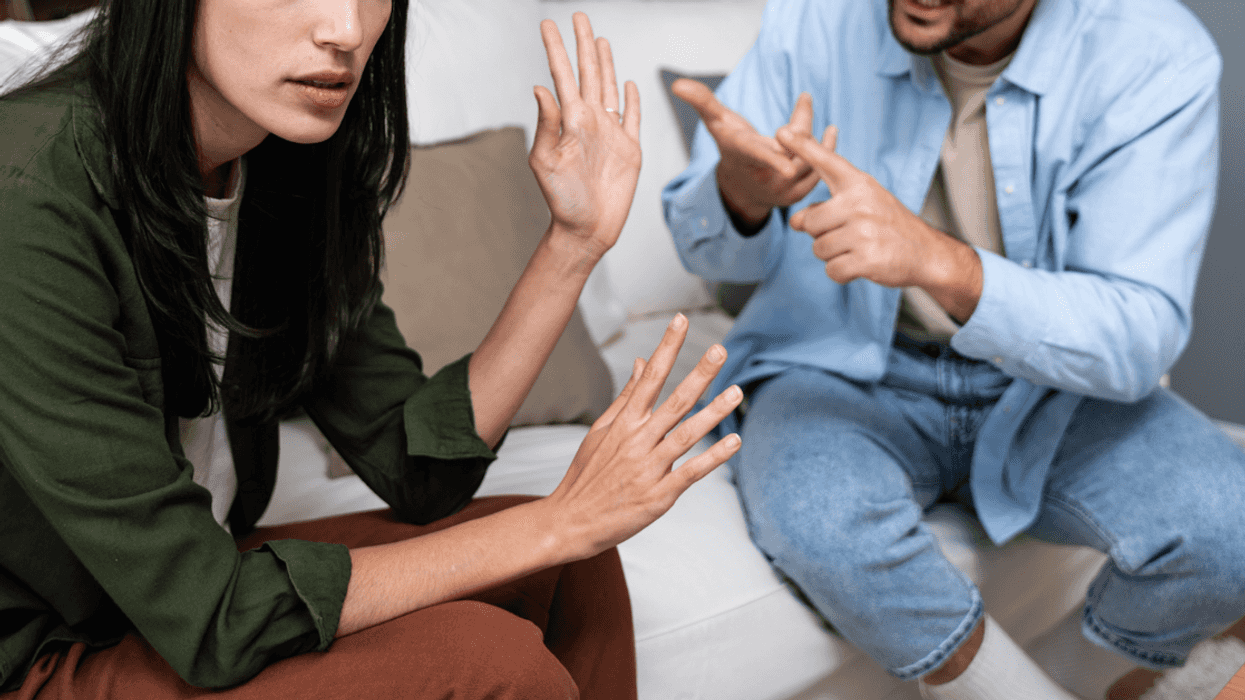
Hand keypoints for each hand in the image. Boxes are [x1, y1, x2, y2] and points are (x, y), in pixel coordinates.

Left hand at [531, 14, 641, 262]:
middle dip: (583, 45)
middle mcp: (590, 122)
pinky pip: (632, 117)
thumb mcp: (546, 162)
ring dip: (606, 64)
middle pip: (588, 74)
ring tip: (599, 40)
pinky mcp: (630, 149)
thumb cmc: (562, 200)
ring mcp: (611, 134)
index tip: (547, 24)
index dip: (555, 49)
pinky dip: (632, 99)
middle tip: (579, 17)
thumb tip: (541, 88)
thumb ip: (546, 125)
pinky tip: (629, 84)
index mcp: (569, 121)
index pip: (562, 76)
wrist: (586, 229)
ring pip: (609, 88)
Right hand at [542, 313, 742, 560]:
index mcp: (624, 423)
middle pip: (675, 401)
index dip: (667, 347)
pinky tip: (734, 441)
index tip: (681, 320)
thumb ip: (627, 396)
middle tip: (720, 349)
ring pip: (687, 434)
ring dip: (714, 412)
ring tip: (737, 391)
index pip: (650, 377)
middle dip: (699, 374)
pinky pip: (691, 472)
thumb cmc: (587, 474)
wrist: (569, 520)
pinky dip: (714, 457)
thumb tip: (644, 361)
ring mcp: (648, 468)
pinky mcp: (658, 496)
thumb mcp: (601, 430)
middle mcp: (637, 441)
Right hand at [671, 81, 831, 227]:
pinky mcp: (799, 194)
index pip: (757, 157)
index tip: (786, 167)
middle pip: (793, 149)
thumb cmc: (731, 147)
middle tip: (804, 99)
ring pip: (810, 158)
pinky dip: (826, 148)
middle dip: (802, 122)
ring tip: (810, 109)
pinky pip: (819, 170)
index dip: (771, 161)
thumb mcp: (716, 123)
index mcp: (744, 157)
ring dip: (813, 133)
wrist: (743, 186)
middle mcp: (764, 178)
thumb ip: (702, 102)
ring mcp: (783, 190)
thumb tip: (678, 85)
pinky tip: (830, 131)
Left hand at [775, 125, 982, 321]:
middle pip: (809, 223)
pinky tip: (861, 264)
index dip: (803, 147)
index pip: (826, 161)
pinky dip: (842, 273)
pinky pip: (832, 270)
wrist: (927, 253)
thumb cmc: (889, 226)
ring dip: (833, 255)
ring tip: (858, 248)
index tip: (781, 131)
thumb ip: (825, 208)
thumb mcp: (861, 205)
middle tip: (849, 235)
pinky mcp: (867, 258)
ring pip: (818, 249)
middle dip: (822, 235)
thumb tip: (794, 221)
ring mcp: (864, 231)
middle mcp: (860, 203)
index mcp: (859, 184)